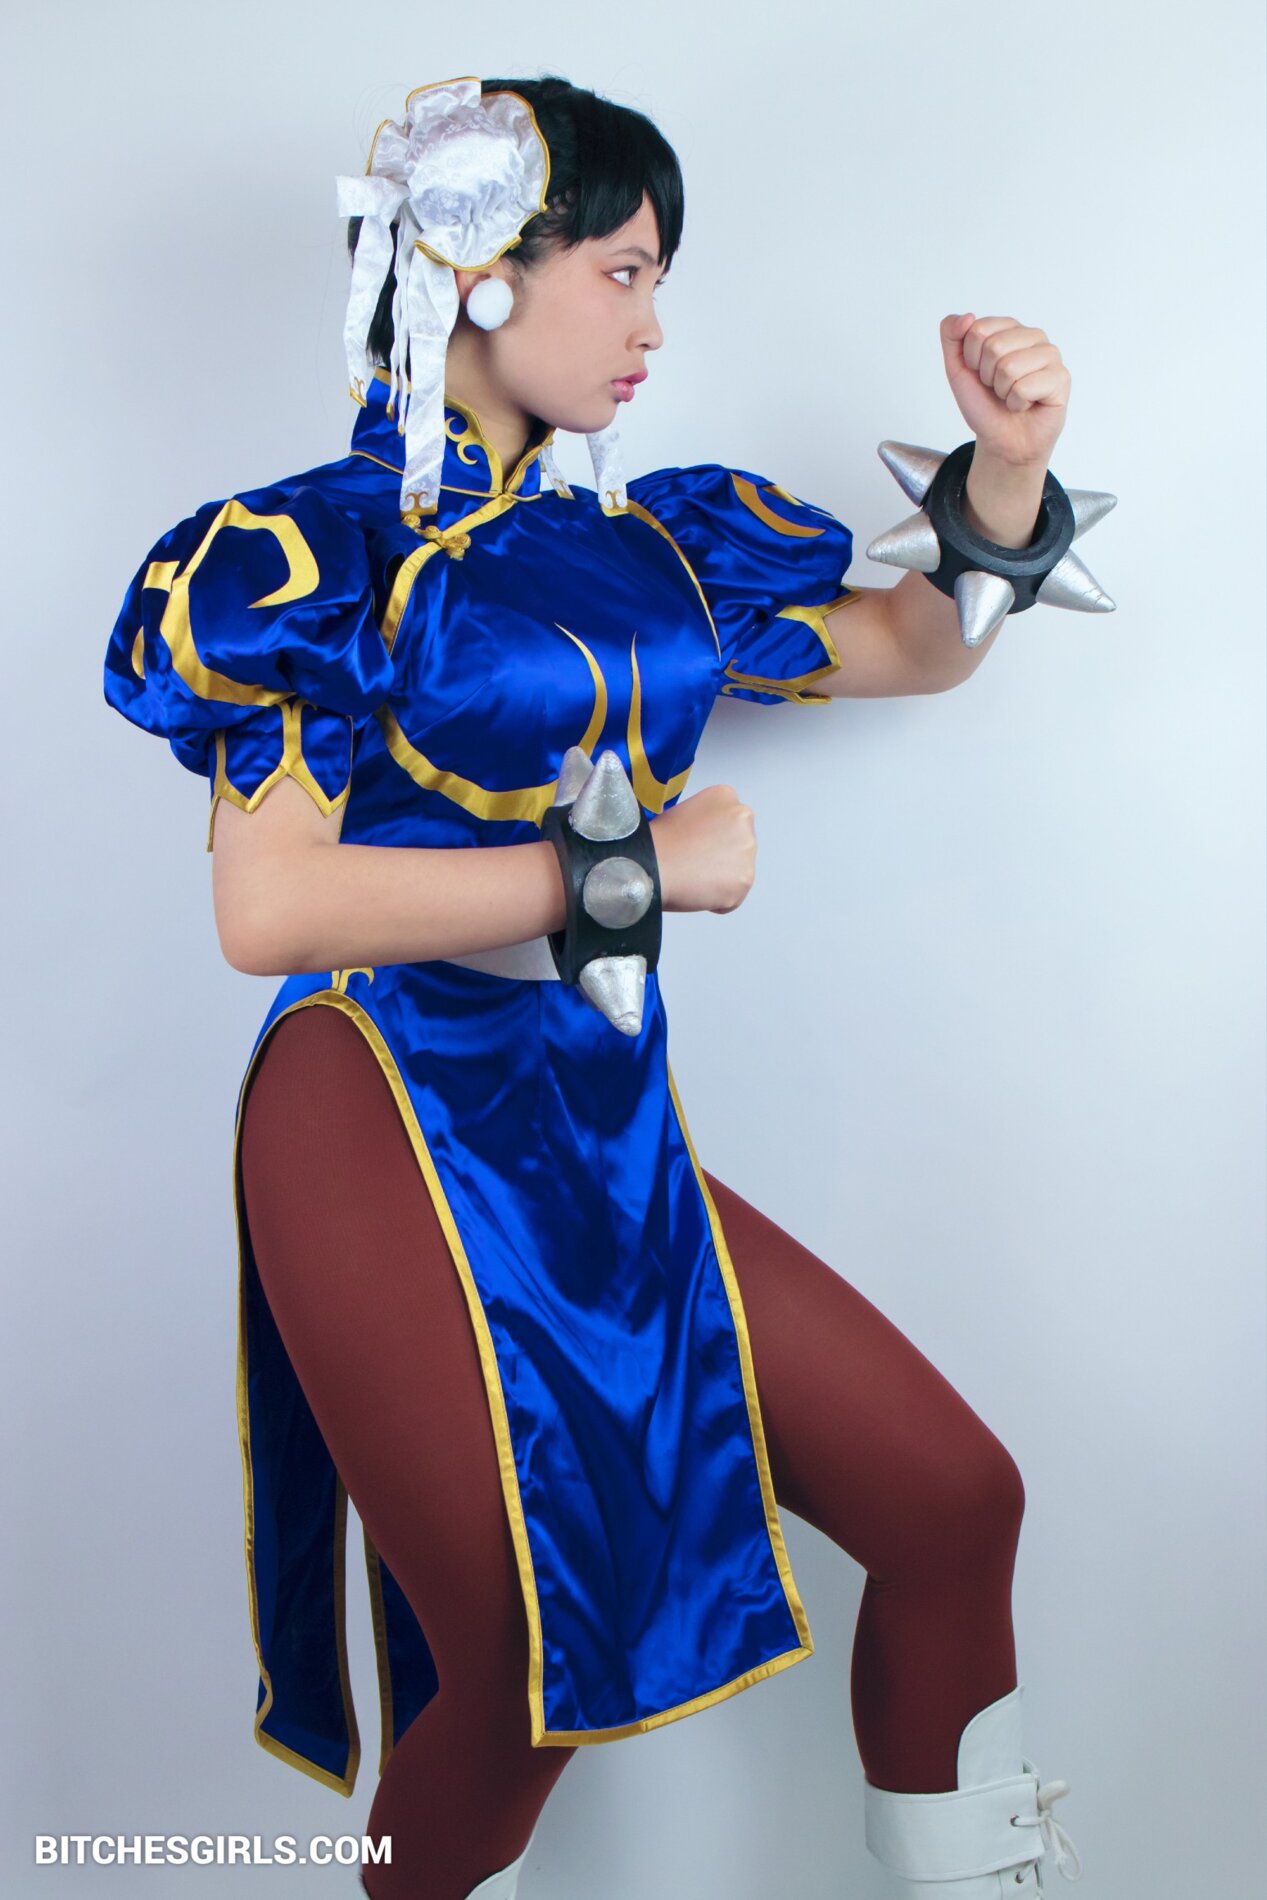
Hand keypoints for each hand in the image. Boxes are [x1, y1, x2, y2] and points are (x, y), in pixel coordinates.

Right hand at [650, 783, 755, 914]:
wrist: (651, 864)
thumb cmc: (657, 841)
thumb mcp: (682, 812)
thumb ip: (705, 822)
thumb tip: (708, 842)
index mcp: (725, 796)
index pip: (729, 820)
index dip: (710, 836)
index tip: (694, 843)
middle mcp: (743, 817)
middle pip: (739, 843)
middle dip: (721, 856)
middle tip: (694, 862)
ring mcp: (748, 850)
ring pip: (738, 870)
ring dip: (720, 878)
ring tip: (693, 877)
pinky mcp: (745, 880)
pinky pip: (735, 896)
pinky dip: (719, 899)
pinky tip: (698, 890)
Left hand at [938, 313, 1070, 468]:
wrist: (1002, 440)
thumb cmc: (984, 403)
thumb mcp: (957, 368)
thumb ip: (951, 335)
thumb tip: (967, 316)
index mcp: (1009, 328)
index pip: (978, 329)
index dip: (971, 359)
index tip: (980, 373)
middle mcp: (1033, 336)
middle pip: (994, 347)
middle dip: (987, 377)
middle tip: (998, 388)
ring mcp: (1050, 355)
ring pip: (1009, 367)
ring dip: (1002, 391)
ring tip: (1011, 396)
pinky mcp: (1061, 378)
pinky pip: (1024, 388)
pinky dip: (1017, 404)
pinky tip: (1025, 405)